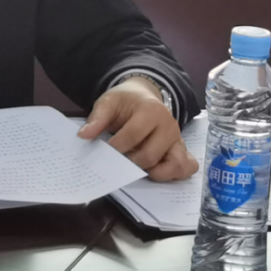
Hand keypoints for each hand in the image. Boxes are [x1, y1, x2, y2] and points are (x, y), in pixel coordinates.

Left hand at [77, 77, 197, 181]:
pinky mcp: (182, 150)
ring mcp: (178, 139)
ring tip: (135, 168)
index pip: (132, 135)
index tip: (103, 151)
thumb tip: (84, 136)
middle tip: (117, 162)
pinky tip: (155, 173)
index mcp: (151, 110)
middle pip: (150, 155)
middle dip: (130, 162)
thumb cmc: (125, 101)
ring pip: (173, 164)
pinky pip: (187, 167)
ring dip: (153, 172)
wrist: (143, 96)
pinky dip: (173, 174)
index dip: (115, 147)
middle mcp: (169, 125)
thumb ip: (97, 118)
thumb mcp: (108, 102)